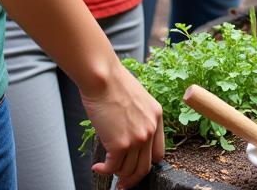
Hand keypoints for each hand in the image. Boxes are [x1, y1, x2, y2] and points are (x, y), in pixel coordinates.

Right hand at [85, 61, 164, 188]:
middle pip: (145, 167)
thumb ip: (139, 119)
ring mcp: (137, 138)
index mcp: (157, 116)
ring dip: (116, 173)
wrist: (103, 78)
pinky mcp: (120, 144)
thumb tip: (129, 137)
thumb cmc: (114, 84)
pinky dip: (104, 171)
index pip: (158, 153)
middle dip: (132, 179)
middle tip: (122, 183)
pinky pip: (113, 168)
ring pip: (128, 170)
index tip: (135, 167)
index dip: (146, 163)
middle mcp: (150, 129)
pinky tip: (97, 167)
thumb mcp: (137, 100)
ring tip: (105, 168)